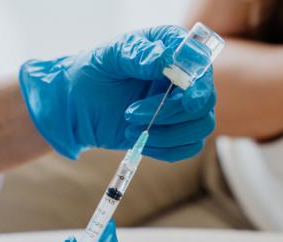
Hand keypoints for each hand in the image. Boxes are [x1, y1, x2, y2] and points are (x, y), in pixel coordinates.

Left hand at [19, 25, 215, 161]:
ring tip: (131, 130)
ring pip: (200, 128)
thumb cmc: (95, 73)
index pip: (201, 66)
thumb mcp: (109, 57)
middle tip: (130, 114)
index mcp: (174, 49)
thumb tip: (163, 60)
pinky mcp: (176, 132)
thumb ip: (136, 54)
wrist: (79, 105)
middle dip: (168, 114)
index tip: (188, 100)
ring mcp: (183, 107)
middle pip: (203, 103)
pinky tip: (142, 144)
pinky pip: (189, 148)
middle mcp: (185, 78)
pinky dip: (167, 151)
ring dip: (167, 135)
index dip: (200, 85)